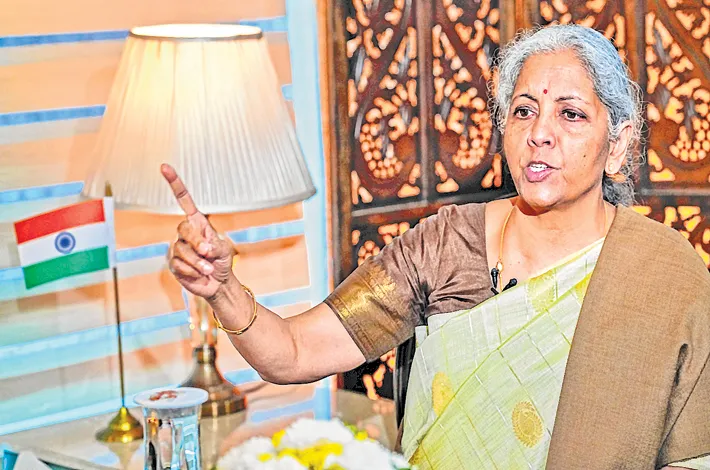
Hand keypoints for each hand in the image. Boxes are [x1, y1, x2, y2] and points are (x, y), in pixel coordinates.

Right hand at [161, 164, 235, 298]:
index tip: (164, 167)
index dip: (175, 183)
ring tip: (208, 269)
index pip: (183, 200)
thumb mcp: (224, 249)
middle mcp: (185, 233)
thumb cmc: (221, 262)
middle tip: (208, 253)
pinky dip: (192, 271)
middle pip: (182, 229)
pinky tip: (199, 274)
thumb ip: (215, 245)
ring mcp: (177, 248)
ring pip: (181, 250)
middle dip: (196, 242)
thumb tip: (203, 248)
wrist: (217, 283)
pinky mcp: (173, 264)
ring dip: (197, 262)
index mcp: (198, 223)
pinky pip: (178, 265)